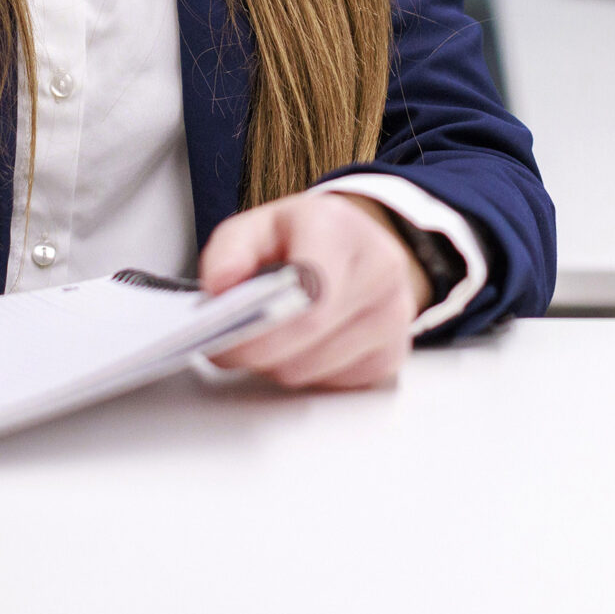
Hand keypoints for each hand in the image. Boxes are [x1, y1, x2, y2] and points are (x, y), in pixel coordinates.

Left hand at [197, 192, 427, 389]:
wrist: (357, 246)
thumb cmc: (302, 240)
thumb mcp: (257, 227)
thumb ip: (228, 251)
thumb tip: (220, 288)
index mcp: (338, 227)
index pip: (308, 288)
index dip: (262, 324)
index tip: (227, 337)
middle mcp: (378, 267)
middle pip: (308, 335)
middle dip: (259, 350)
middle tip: (234, 345)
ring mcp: (394, 314)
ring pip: (314, 370)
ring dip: (280, 365)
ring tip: (274, 336)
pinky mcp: (394, 354)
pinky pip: (332, 387)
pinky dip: (308, 375)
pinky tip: (305, 346)